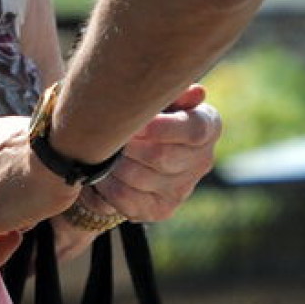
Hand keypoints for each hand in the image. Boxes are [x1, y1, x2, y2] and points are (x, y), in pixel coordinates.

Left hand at [52, 85, 219, 258]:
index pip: (194, 130)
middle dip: (128, 146)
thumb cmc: (147, 115)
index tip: (136, 125)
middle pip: (161, 157)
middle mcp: (201, 161)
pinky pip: (125, 199)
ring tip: (97, 152)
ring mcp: (181, 189)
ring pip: (139, 178)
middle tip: (105, 135)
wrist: (133, 153)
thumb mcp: (159, 99)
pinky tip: (100, 173)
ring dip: (113, 165)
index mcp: (207, 127)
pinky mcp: (160, 210)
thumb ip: (172, 94)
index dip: (162, 128)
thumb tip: (195, 93)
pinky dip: (106, 185)